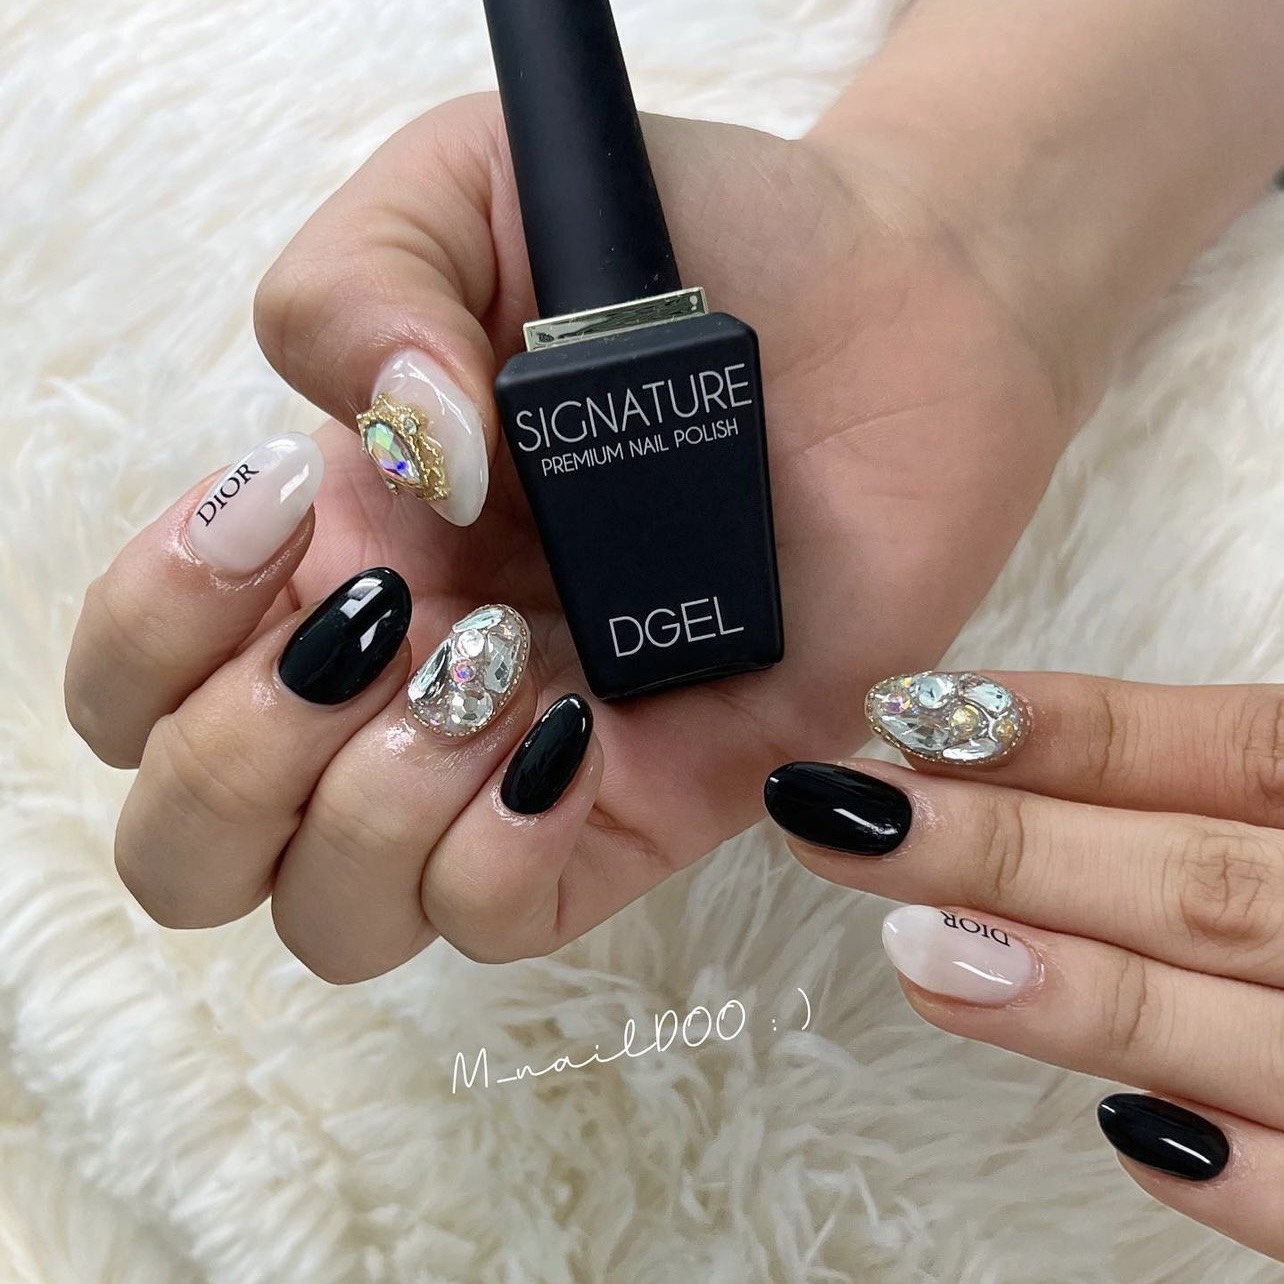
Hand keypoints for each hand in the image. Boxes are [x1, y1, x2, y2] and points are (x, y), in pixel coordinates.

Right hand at [65, 92, 1074, 979]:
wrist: (894, 310)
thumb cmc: (684, 244)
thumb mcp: (467, 193)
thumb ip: (356, 294)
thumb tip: (401, 475)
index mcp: (333, 552)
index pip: (138, 692)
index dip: (155, 636)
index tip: (292, 508)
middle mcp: (405, 679)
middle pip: (198, 852)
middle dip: (241, 762)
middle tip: (386, 621)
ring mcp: (519, 759)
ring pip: (339, 920)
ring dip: (375, 807)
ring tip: (498, 661)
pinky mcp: (650, 805)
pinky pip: (505, 918)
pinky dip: (497, 849)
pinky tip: (571, 726)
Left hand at [764, 668, 1283, 1259]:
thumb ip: (1252, 776)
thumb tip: (1050, 751)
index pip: (1220, 750)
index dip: (1057, 730)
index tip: (909, 714)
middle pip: (1198, 879)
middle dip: (1005, 846)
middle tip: (840, 815)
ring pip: (1243, 1025)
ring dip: (1073, 992)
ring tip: (914, 950)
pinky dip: (1246, 1176)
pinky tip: (1126, 1132)